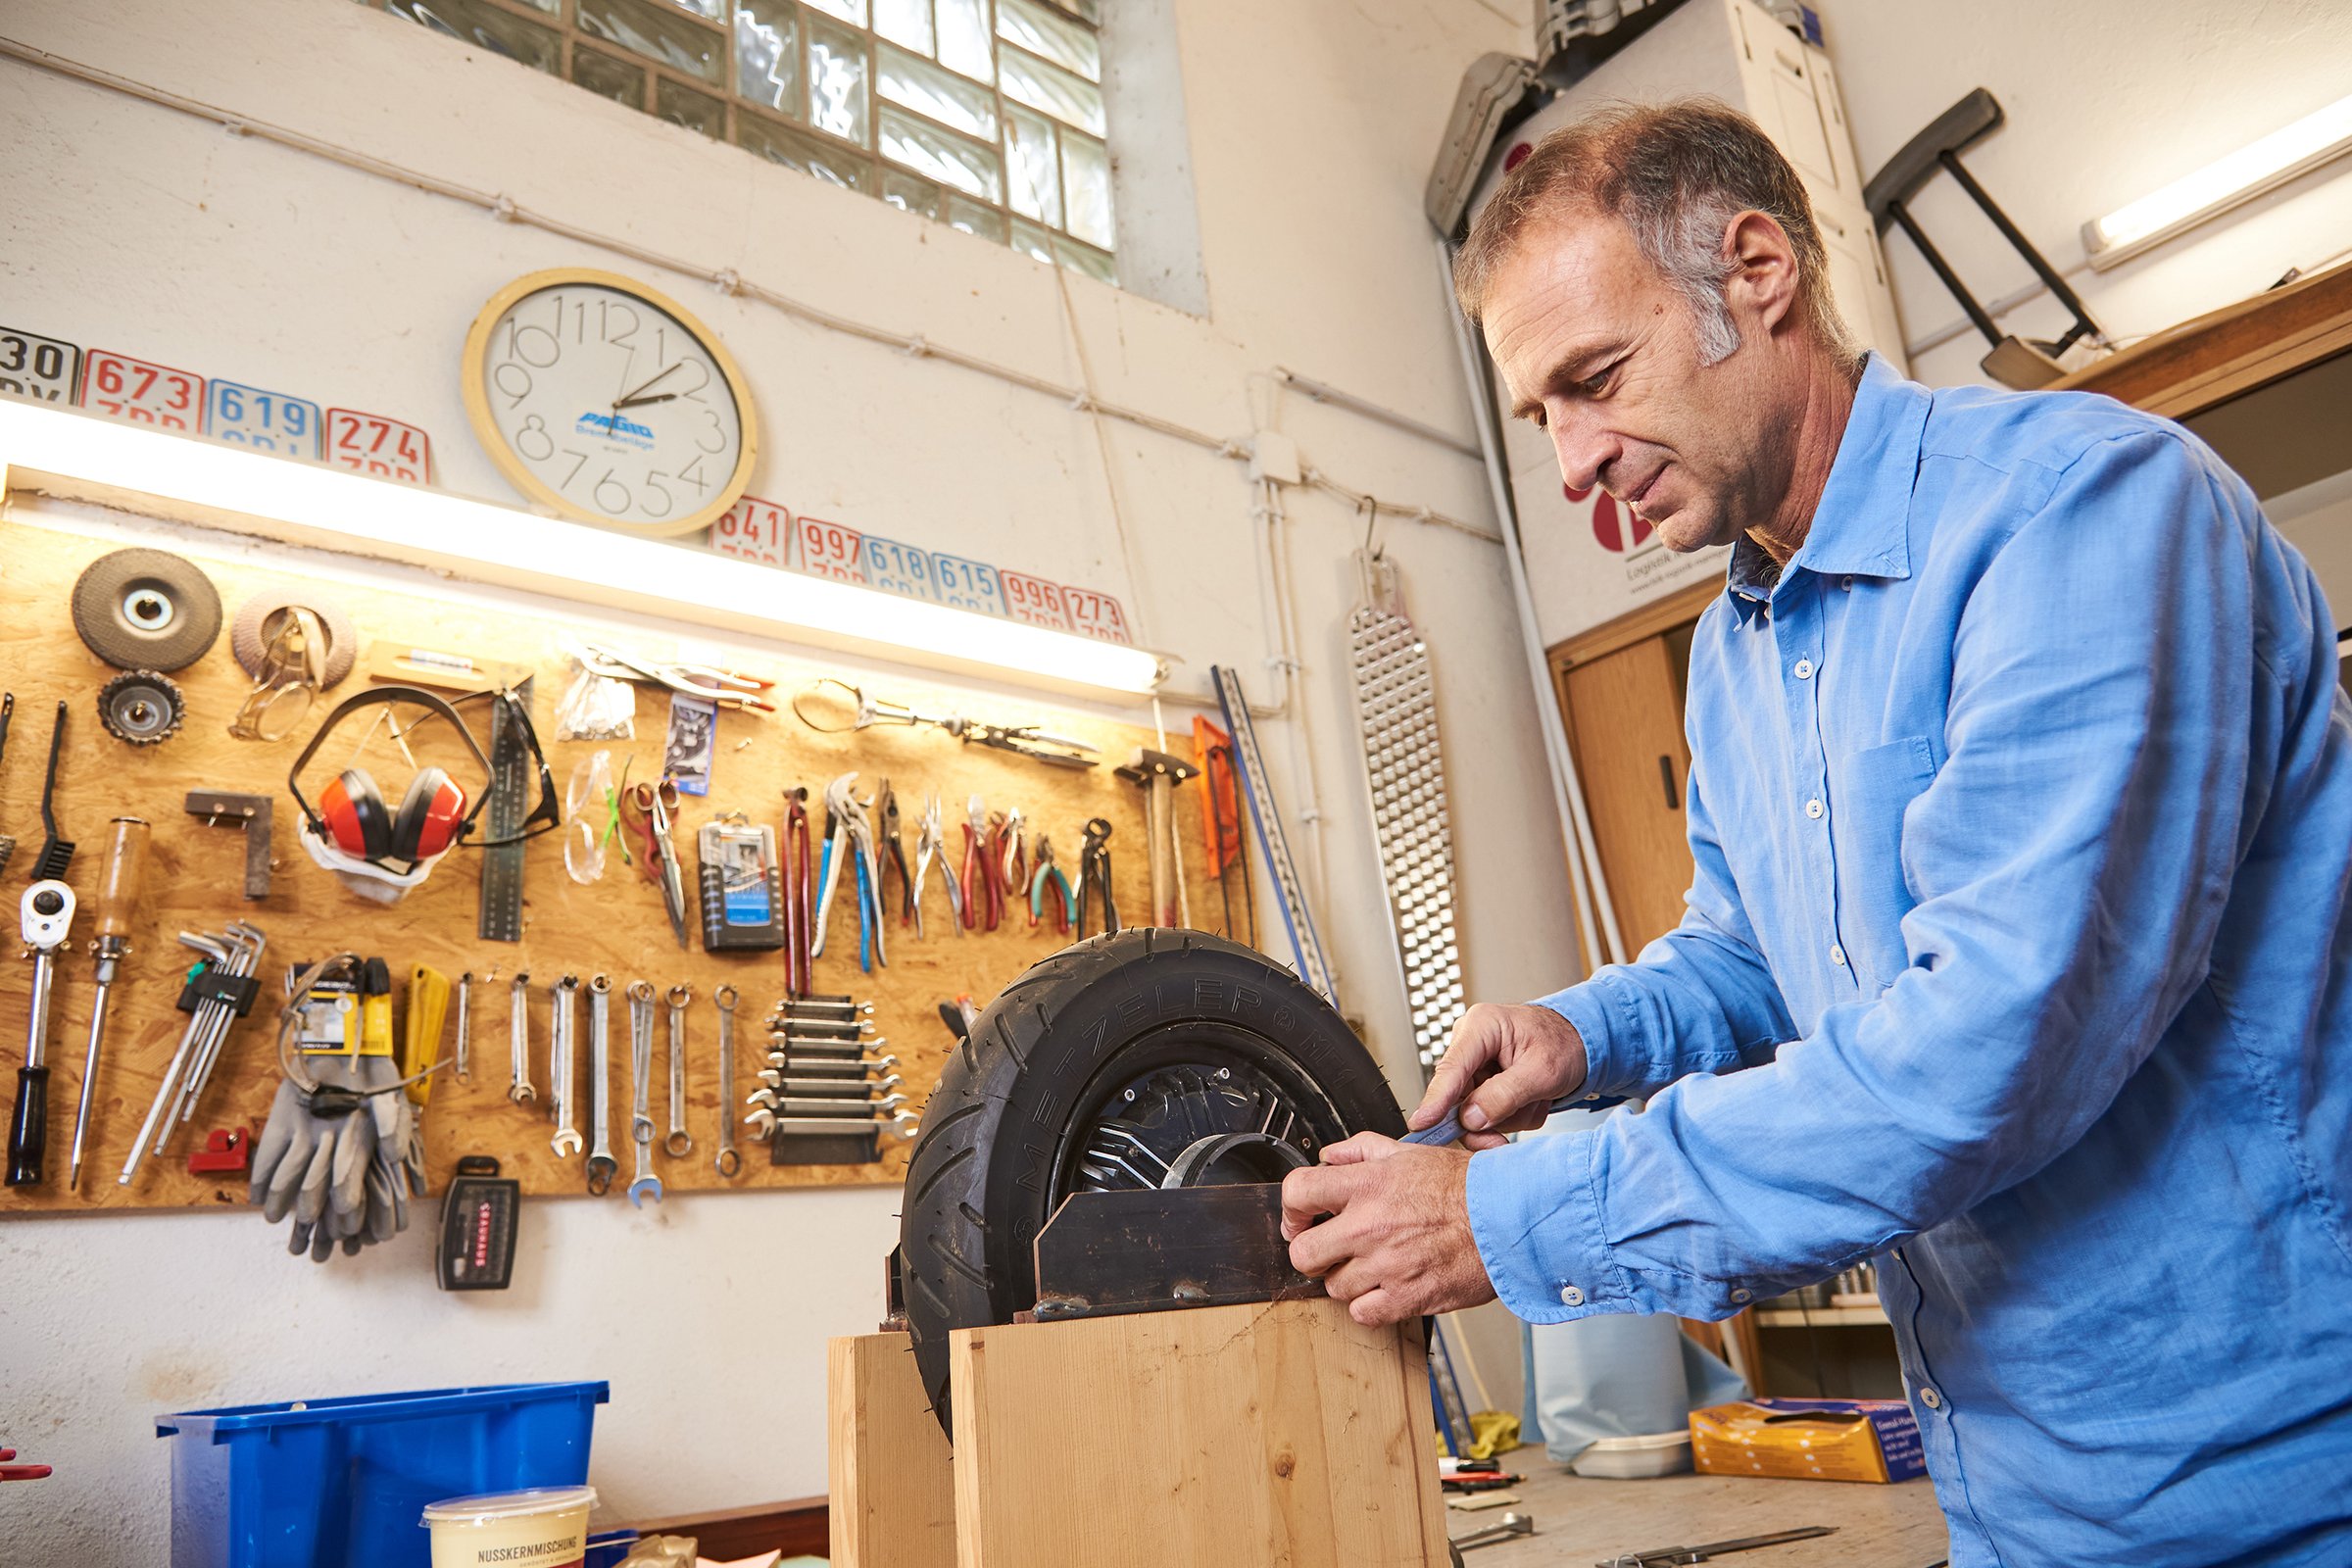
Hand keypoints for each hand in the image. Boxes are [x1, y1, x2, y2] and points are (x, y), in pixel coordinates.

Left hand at [1280, 1133, 1495, 1325]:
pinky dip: (1369, 1305)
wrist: (1507, 1220)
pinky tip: (1384, 1287)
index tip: (1300, 1218)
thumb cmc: (1466, 1188)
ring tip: (1370, 1265)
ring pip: (1333, 1286)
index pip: (1298, 1192)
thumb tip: (1329, 1156)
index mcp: (1368, 1184)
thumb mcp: (1410, 1152)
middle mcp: (1370, 1225)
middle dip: (1312, 1252)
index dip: (1291, 1209)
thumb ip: (1362, 1150)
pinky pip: (1362, 1313)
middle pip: (1303, 1252)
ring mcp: (1386, 1264)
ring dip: (1346, 1279)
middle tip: (1329, 1249)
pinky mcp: (1406, 1297)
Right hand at [1411, 1002, 1587, 1151]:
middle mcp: (1471, 1044)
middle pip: (1458, 1097)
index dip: (1435, 1099)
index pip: (1451, 1068)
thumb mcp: (1543, 1072)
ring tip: (1535, 1099)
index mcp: (1482, 1027)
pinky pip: (1487, 1114)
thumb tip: (1471, 1118)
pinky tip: (1529, 1100)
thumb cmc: (1565, 1044)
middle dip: (1487, 1118)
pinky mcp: (1482, 1082)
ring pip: (1473, 1111)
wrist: (1583, 1044)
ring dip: (1507, 1116)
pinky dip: (1511, 1116)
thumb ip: (1505, 1095)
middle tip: (1501, 1139)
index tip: (1421, 1123)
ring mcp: (1475, 1065)